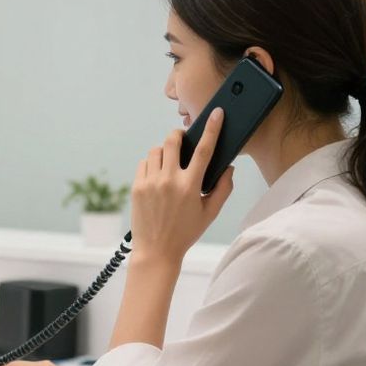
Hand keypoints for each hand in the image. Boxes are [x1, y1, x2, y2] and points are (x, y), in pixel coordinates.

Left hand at [129, 108, 235, 262]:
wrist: (156, 251)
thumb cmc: (185, 233)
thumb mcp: (210, 213)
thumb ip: (223, 188)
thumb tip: (229, 168)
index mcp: (190, 186)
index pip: (205, 149)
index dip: (212, 128)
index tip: (216, 114)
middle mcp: (169, 180)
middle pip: (173, 141)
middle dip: (179, 135)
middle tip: (183, 140)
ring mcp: (150, 183)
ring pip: (156, 150)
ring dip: (165, 151)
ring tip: (170, 163)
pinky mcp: (136, 187)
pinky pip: (144, 163)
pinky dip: (151, 163)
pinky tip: (157, 175)